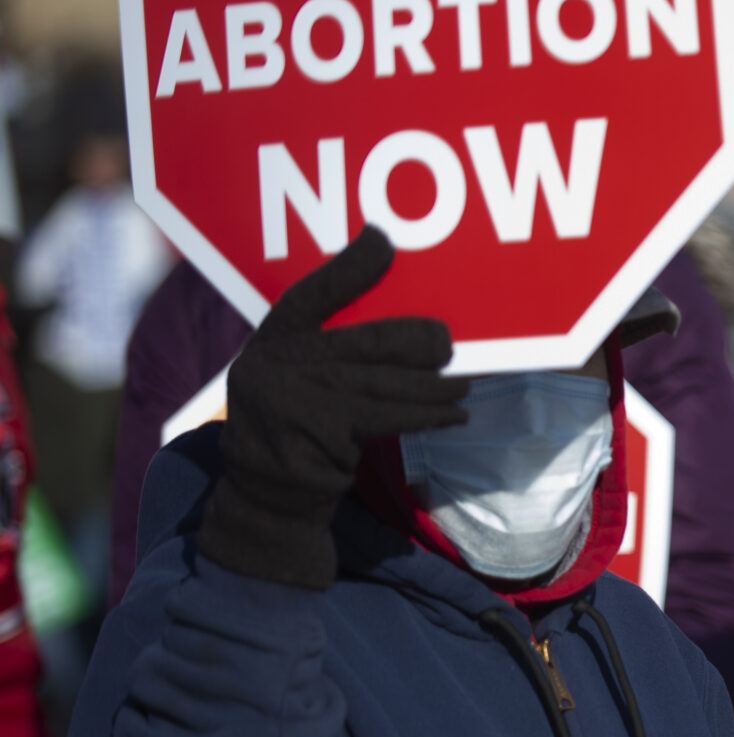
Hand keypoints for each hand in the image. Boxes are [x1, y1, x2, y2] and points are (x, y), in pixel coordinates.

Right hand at [197, 227, 461, 588]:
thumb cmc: (298, 427)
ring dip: (435, 385)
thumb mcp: (299, 379)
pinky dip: (428, 415)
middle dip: (419, 342)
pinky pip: (391, 416)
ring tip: (462, 386)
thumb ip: (329, 347)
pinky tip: (453, 415)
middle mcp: (276, 362)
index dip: (348, 267)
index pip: (309, 294)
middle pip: (367, 340)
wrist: (269, 495)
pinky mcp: (322, 431)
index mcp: (271, 341)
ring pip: (387, 381)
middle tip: (451, 345)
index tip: (382, 241)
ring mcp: (296, 397)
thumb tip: (404, 320)